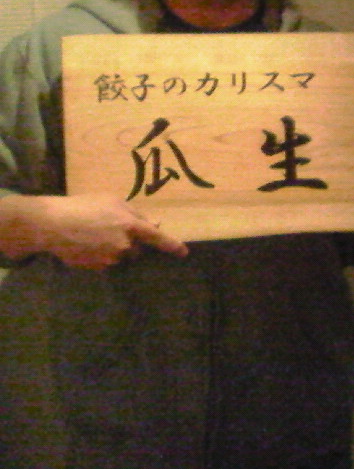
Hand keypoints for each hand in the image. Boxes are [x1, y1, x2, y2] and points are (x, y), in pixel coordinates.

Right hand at [0, 193, 187, 269]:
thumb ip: (134, 213)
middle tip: (111, 229)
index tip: (184, 252)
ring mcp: (110, 259)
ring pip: (121, 256)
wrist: (53, 224)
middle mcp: (124, 245)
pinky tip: (86, 244)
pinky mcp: (97, 268)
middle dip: (130, 242)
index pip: (157, 237)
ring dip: (114, 248)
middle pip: (136, 248)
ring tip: (94, 235)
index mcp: (130, 224)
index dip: (172, 245)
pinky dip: (100, 255)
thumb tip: (154, 224)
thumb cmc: (83, 206)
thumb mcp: (111, 201)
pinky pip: (106, 262)